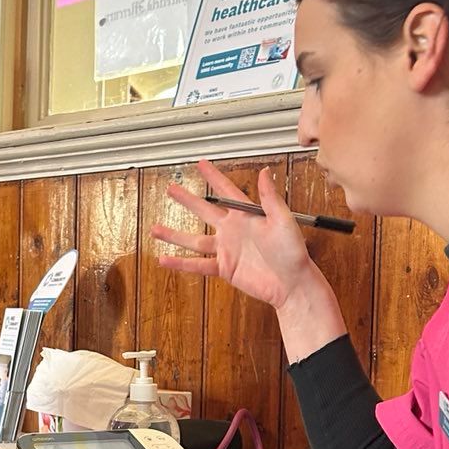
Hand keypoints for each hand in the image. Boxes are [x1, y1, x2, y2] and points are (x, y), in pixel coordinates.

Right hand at [152, 160, 313, 309]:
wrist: (292, 284)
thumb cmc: (293, 253)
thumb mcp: (284, 221)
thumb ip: (270, 198)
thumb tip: (264, 172)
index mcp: (247, 216)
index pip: (226, 191)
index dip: (214, 177)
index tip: (201, 164)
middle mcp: (233, 230)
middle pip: (203, 210)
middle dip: (187, 200)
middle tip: (171, 189)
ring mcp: (226, 249)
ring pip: (194, 239)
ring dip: (174, 234)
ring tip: (155, 229)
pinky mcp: (224, 268)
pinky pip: (198, 265)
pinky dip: (180, 263)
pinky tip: (165, 259)